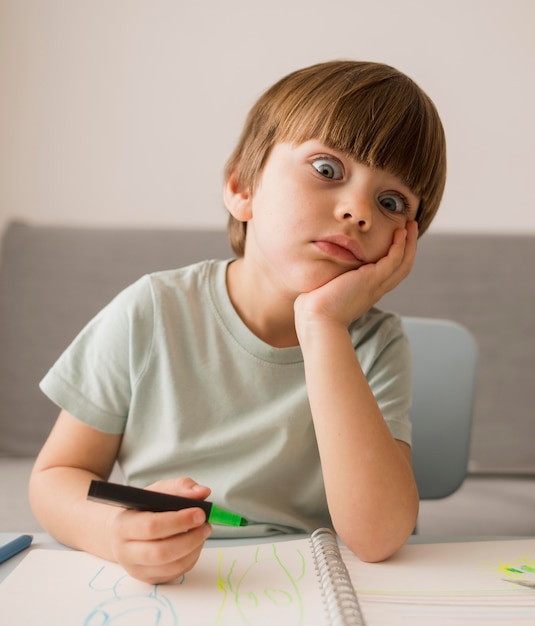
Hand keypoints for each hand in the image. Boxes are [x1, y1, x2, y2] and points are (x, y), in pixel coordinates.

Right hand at [108, 477, 212, 583]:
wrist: (124, 531)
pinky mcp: (149, 579)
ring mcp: (137, 569)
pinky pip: (176, 573)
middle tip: (206, 525)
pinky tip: (195, 544)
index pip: (151, 527)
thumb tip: (202, 492)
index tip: (200, 513)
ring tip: (203, 532)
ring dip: (194, 549)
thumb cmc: (142, 508)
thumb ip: (180, 487)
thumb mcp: (157, 491)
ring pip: (171, 566)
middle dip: (190, 538)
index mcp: (123, 525)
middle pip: (161, 552)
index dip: (179, 521)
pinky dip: (191, 558)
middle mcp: (125, 551)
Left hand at [295, 221, 417, 331]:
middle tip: (411, 227)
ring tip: (411, 224)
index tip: (396, 239)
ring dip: (409, 243)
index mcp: (366, 292)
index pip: (389, 273)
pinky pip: (393, 260)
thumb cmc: (314, 308)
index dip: (396, 256)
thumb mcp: (326, 289)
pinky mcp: (371, 280)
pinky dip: (399, 246)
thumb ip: (329, 278)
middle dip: (409, 246)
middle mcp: (375, 289)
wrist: (317, 319)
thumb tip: (319, 270)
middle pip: (402, 267)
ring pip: (402, 263)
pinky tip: (399, 233)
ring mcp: (375, 285)